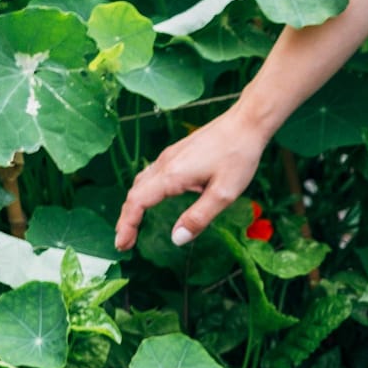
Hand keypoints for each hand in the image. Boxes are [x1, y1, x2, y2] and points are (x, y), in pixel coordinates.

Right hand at [115, 106, 272, 251]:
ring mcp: (170, 157)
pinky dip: (144, 192)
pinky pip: (151, 175)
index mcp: (172, 175)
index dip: (127, 225)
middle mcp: (165, 164)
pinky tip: (152, 199)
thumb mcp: (224, 194)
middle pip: (134, 193)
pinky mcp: (177, 153)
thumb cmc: (238, 156)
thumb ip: (199, 217)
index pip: (137, 202)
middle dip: (126, 219)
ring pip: (141, 183)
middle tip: (124, 243)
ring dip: (133, 205)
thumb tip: (177, 239)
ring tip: (133, 226)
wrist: (246, 123)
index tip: (122, 244)